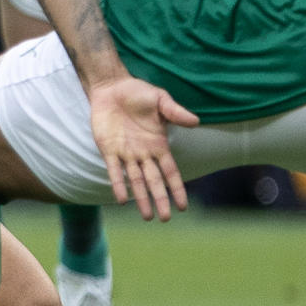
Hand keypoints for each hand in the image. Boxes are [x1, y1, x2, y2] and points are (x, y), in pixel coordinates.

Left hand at [86, 76, 196, 220]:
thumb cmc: (138, 93)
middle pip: (154, 181)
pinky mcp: (108, 150)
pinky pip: (114, 171)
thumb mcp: (160, 99)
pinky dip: (118, 185)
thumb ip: (175, 112)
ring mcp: (126, 153)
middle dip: (160, 199)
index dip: (177, 188)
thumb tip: (196, 121)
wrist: (112, 87)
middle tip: (166, 218)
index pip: (170, 172)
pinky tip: (121, 199)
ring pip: (135, 181)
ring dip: (141, 198)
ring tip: (147, 217)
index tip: (184, 206)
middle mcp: (143, 153)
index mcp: (158, 145)